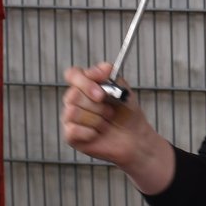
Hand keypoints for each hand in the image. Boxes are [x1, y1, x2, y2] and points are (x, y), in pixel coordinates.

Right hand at [60, 61, 174, 195]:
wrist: (134, 136)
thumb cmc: (126, 112)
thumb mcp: (122, 88)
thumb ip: (110, 74)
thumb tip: (101, 69)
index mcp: (85, 85)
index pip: (72, 75)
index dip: (85, 82)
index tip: (102, 93)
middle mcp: (74, 100)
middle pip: (73, 95)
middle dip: (97, 105)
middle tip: (110, 111)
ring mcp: (70, 118)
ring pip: (73, 112)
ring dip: (97, 119)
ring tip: (106, 123)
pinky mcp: (70, 136)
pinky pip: (73, 130)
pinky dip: (91, 132)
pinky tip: (98, 134)